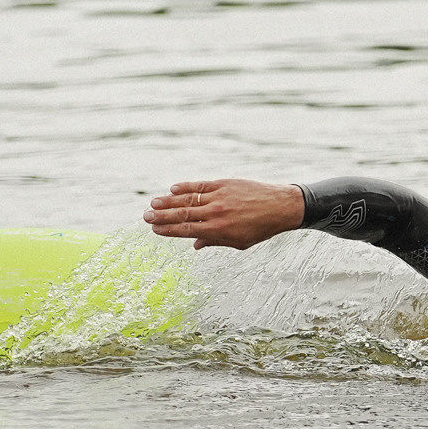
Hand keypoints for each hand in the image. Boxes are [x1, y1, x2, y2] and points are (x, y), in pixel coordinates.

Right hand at [143, 178, 303, 250]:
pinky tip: (173, 188)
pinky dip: (186, 187)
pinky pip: (201, 185)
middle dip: (162, 216)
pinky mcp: (225, 183)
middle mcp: (216, 213)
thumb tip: (194, 245)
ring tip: (153, 203)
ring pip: (188, 199)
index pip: (186, 230)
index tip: (155, 230)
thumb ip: (214, 242)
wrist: (282, 207)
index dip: (168, 230)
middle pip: (182, 214)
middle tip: (145, 217)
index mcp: (218, 230)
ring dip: (168, 201)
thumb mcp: (239, 242)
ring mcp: (219, 196)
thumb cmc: (261, 228)